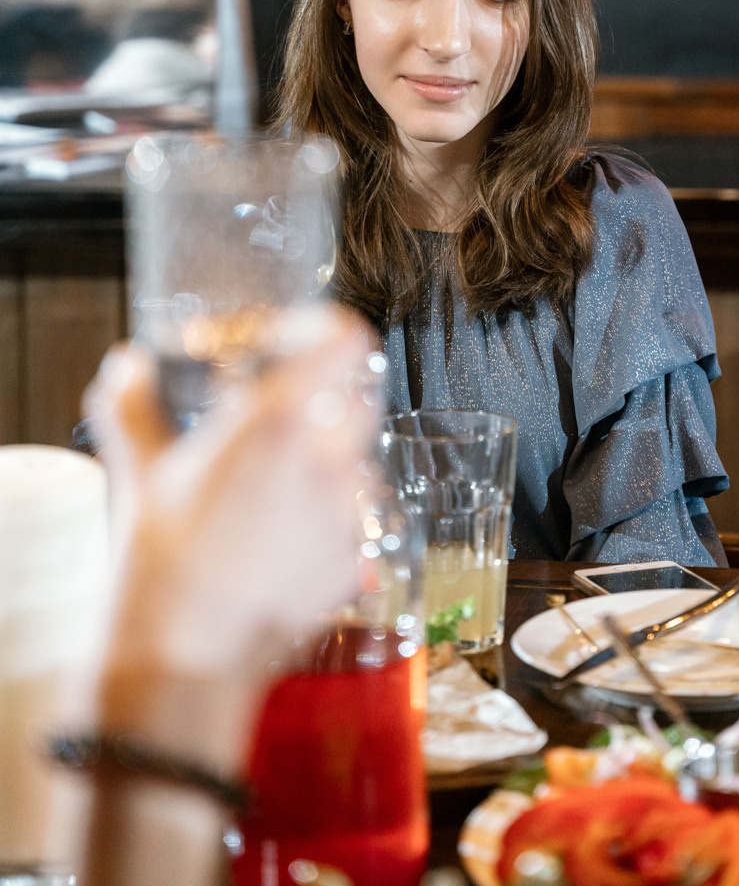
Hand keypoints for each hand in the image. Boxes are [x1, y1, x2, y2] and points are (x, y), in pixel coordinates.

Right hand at [83, 307, 378, 683]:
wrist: (180, 661)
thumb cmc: (159, 567)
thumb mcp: (138, 471)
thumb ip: (133, 406)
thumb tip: (127, 370)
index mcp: (280, 421)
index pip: (345, 342)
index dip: (324, 333)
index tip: (294, 346)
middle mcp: (327, 460)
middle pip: (356, 398)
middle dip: (323, 401)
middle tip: (278, 418)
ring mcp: (346, 514)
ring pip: (355, 461)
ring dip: (324, 461)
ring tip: (270, 490)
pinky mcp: (353, 562)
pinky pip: (352, 519)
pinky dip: (324, 517)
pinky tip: (277, 537)